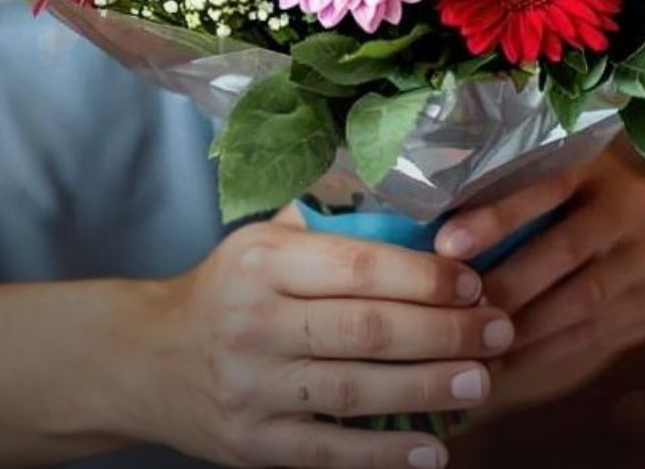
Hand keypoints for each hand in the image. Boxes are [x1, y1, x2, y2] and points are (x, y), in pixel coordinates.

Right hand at [110, 223, 514, 467]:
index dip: (423, 275)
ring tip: (483, 381)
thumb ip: (329, 220)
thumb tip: (414, 202)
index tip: (474, 281)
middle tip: (500, 329)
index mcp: (263, 261)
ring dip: (430, 389)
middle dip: (444, 332)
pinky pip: (330, 452)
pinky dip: (386, 455)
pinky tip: (435, 449)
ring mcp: (253, 389)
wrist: (144, 360)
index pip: (356, 265)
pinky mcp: (252, 445)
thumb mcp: (264, 238)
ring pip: (356, 391)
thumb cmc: (227, 287)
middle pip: (366, 330)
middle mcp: (255, 323)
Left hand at [435, 151, 644, 411]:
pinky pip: (595, 334)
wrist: (613, 227)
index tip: (447, 245)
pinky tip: (505, 360)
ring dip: (525, 326)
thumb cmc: (546, 199)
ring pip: (585, 299)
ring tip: (476, 340)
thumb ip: (494, 191)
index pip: (549, 186)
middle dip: (509, 280)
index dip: (497, 217)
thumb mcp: (531, 179)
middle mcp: (637, 206)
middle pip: (568, 247)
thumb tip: (419, 218)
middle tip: (459, 307)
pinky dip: (544, 350)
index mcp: (601, 162)